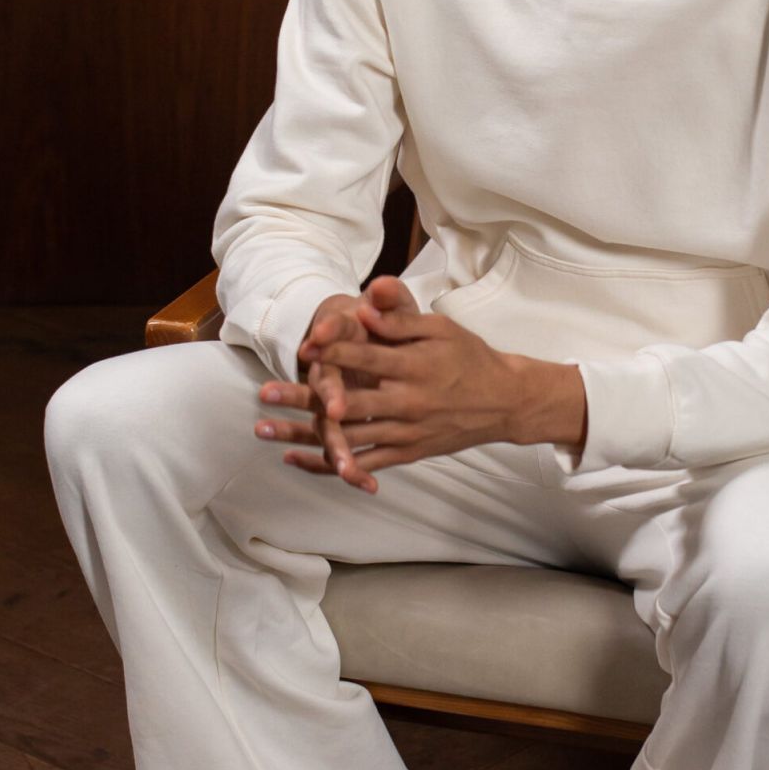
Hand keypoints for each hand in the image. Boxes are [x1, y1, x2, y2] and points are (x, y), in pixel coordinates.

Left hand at [256, 273, 524, 490]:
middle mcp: (407, 403)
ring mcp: (406, 433)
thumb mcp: (440, 328)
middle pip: (348, 402)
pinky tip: (294, 460)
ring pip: (347, 438)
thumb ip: (401, 319)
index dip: (332, 349)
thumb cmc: (469, 357)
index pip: (366, 356)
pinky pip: (362, 463)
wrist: (504, 401)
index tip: (302, 344)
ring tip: (264, 429)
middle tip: (264, 392)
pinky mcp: (407, 453)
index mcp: (415, 367)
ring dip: (302, 435)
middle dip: (302, 397)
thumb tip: (366, 305)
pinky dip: (328, 464)